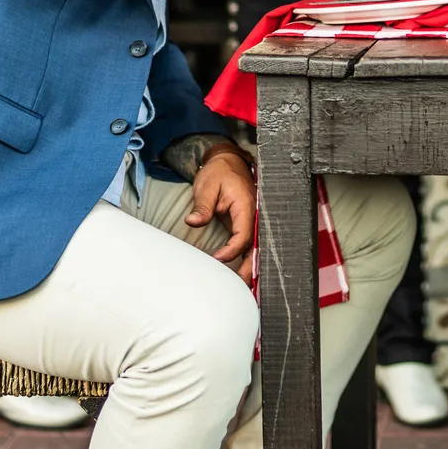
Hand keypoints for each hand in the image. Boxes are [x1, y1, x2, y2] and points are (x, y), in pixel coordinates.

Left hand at [183, 142, 256, 273]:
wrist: (226, 162)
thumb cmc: (219, 172)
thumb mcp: (207, 186)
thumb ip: (202, 206)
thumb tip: (193, 221)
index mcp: (246, 205)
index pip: (244, 235)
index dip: (232, 250)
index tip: (217, 259)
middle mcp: (252, 215)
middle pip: (254, 248)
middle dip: (247, 268)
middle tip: (237, 286)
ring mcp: (250, 221)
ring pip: (253, 249)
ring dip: (247, 267)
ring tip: (239, 286)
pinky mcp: (244, 224)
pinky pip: (247, 245)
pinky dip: (243, 259)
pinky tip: (238, 273)